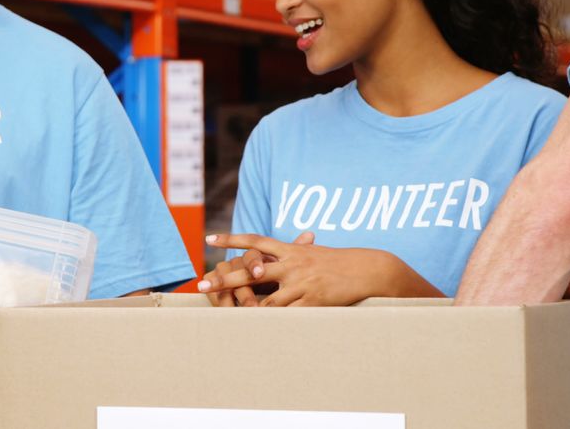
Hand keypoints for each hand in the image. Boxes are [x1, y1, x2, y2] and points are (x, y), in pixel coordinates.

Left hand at [200, 233, 410, 306]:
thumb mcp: (311, 251)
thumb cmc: (336, 261)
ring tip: (223, 317)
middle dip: (225, 279)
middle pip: (251, 272)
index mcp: (290, 250)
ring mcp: (302, 284)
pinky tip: (257, 330)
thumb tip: (269, 252)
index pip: (255, 241)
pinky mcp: (313, 302)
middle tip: (202, 286)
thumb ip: (289, 252)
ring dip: (246, 310)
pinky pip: (288, 316)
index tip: (209, 239)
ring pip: (267, 301)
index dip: (232, 239)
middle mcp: (292, 264)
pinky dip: (273, 324)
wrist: (367, 269)